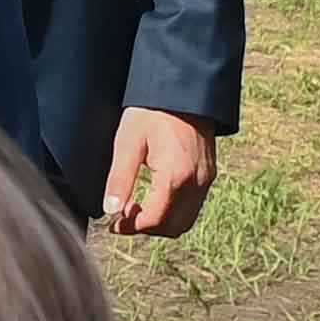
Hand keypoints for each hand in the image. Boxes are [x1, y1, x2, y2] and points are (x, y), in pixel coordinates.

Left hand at [101, 107, 217, 236]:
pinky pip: (193, 206)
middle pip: (172, 227)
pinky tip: (154, 197)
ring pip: (185, 220)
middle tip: (123, 218)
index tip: (113, 223)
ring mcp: (206, 180)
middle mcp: (196, 183)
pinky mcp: (209, 175)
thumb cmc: (153, 113)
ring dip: (161, 222)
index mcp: (175, 177)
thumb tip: (110, 209)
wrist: (184, 92)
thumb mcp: (128, 142)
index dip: (131, 227)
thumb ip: (119, 178)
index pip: (154, 220)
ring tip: (137, 208)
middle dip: (146, 228)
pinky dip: (174, 211)